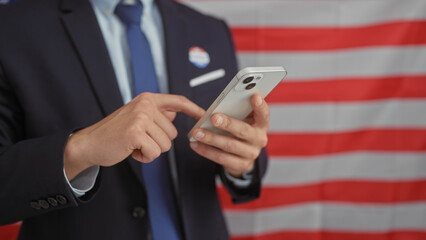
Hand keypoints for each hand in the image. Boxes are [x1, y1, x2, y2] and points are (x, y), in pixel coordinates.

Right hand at [64, 93, 204, 179]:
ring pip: (166, 145)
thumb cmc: (115, 133)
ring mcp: (140, 117)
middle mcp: (145, 104)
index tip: (203, 114)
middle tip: (139, 140)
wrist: (90, 143)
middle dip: (158, 142)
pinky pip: (155, 153)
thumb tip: (176, 113)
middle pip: (173, 133)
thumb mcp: (137, 116)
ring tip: (135, 144)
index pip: (178, 101)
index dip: (193, 108)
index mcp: (147, 99)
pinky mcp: (136, 132)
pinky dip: (145, 157)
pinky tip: (132, 151)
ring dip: (151, 150)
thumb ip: (157, 113)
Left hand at [190, 94, 268, 177]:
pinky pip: (221, 158)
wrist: (243, 156)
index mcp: (261, 124)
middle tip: (213, 118)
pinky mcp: (241, 165)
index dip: (260, 106)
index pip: (264, 114)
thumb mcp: (239, 120)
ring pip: (230, 145)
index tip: (254, 96)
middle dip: (228, 124)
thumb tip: (206, 105)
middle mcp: (259, 139)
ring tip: (197, 133)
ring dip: (211, 138)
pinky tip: (195, 144)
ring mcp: (251, 153)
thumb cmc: (239, 130)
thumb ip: (230, 111)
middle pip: (243, 130)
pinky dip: (206, 151)